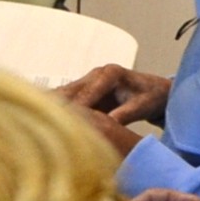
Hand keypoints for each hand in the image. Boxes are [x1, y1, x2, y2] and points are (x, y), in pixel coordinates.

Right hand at [55, 62, 170, 127]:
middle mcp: (97, 73)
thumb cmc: (152, 97)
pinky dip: (58, 111)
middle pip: (71, 90)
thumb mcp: (141, 107)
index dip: (77, 108)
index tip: (67, 123)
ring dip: (54, 109)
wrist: (156, 92)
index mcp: (111, 73)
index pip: (88, 91)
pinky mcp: (86, 91)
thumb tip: (105, 126)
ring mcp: (89, 81)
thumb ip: (123, 115)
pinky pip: (68, 100)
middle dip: (58, 107)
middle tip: (47, 125)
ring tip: (43, 125)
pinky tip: (48, 123)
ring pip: (65, 94)